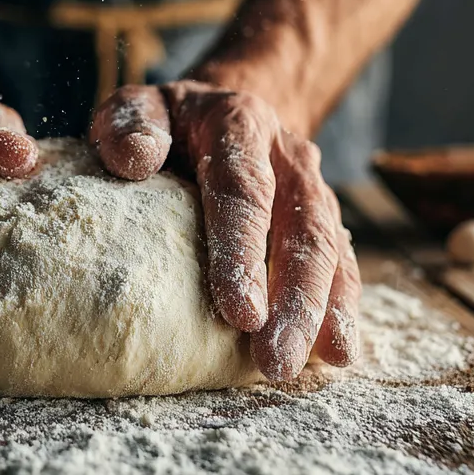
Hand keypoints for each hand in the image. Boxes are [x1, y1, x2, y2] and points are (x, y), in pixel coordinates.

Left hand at [90, 82, 359, 381]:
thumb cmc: (167, 121)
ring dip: (320, 313)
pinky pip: (342, 264)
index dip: (243, 251)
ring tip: (299, 368)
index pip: (243, 190)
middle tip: (275, 361)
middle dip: (293, 300)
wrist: (223, 106)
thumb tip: (134, 160)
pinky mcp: (323, 220)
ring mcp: (312, 190)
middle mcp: (287, 157)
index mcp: (240, 125)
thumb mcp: (138, 106)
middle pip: (301, 229)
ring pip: (329, 252)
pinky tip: (334, 354)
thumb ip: (131, 125)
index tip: (238, 312)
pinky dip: (341, 308)